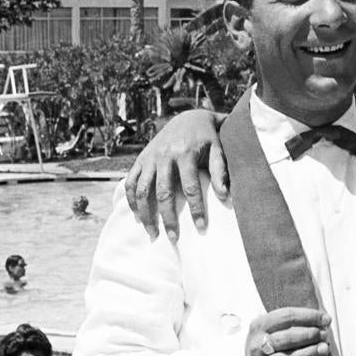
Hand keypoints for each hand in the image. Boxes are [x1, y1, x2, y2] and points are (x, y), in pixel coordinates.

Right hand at [124, 110, 226, 241]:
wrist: (188, 117)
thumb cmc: (207, 137)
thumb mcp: (218, 148)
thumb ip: (220, 170)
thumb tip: (225, 196)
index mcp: (185, 153)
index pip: (190, 187)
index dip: (196, 208)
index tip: (201, 227)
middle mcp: (164, 156)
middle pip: (163, 192)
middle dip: (168, 217)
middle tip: (174, 238)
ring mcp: (150, 157)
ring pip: (142, 189)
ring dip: (145, 213)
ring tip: (153, 233)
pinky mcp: (141, 159)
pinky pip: (131, 182)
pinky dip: (131, 200)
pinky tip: (138, 217)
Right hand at [246, 308, 331, 355]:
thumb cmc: (271, 348)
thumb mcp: (275, 331)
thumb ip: (297, 325)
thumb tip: (324, 322)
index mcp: (260, 326)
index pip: (286, 317)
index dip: (308, 316)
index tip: (326, 319)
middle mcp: (257, 346)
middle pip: (284, 338)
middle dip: (307, 335)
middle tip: (324, 335)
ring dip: (307, 353)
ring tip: (323, 349)